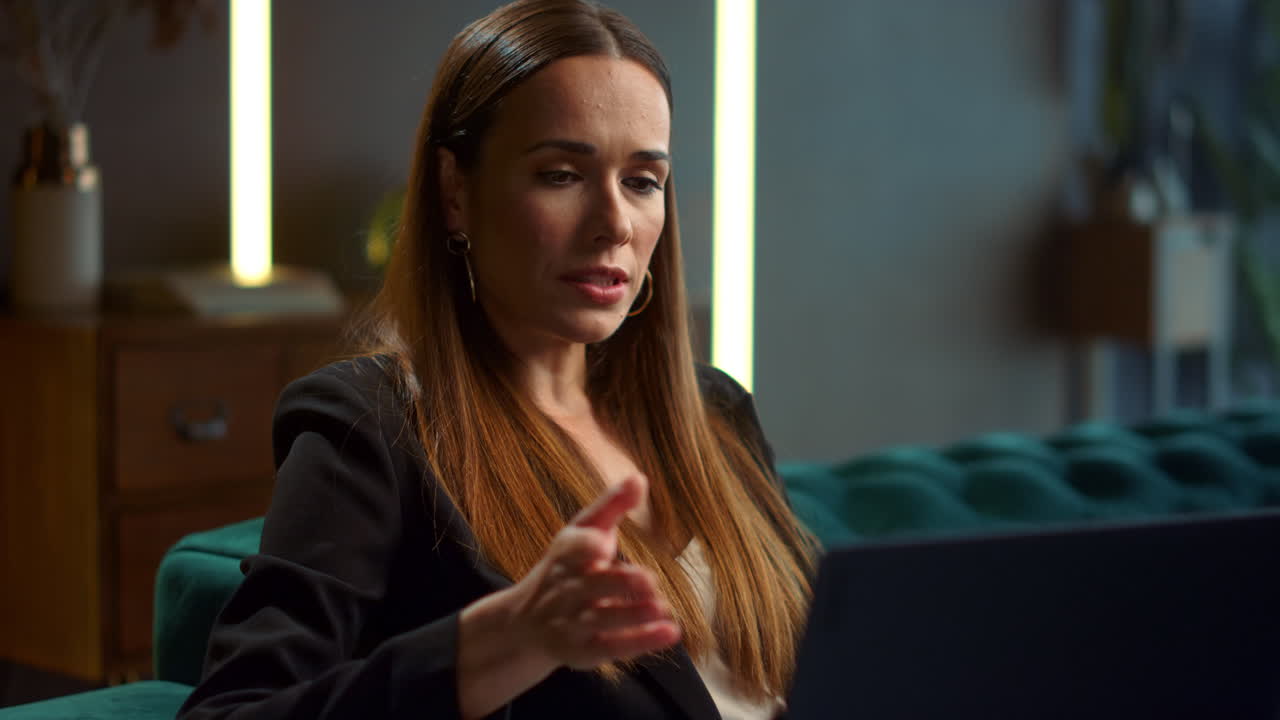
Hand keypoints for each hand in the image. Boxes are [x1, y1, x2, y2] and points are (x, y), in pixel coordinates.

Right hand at [508, 474, 680, 669]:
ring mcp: (570, 623)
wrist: (524, 623)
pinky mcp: (582, 651)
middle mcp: (564, 589)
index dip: (585, 546)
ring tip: (664, 608)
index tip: (603, 543)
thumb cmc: (567, 567)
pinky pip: (611, 648)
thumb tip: (639, 477)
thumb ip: (611, 506)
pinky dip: (640, 642)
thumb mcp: (582, 531)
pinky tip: (669, 633)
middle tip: (649, 580)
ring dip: (631, 616)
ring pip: (601, 620)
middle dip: (618, 584)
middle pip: (590, 586)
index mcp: (565, 554)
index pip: (570, 548)